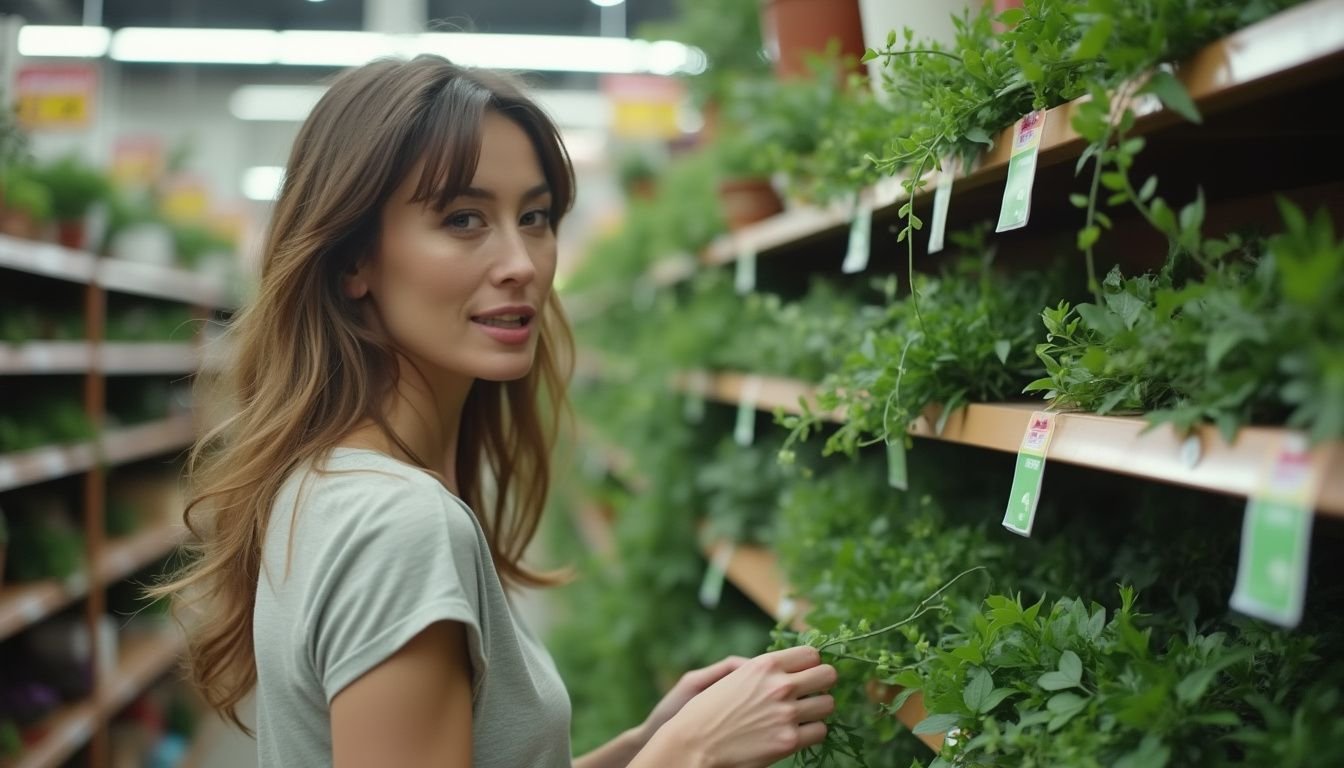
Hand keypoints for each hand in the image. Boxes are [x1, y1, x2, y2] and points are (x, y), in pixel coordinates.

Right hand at [646, 645, 836, 767]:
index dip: (811, 665)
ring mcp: (787, 714)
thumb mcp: (734, 677)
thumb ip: (764, 670)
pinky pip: (820, 732)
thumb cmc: (708, 711)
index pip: (811, 654)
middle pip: (828, 675)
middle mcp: (780, 686)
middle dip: (822, 684)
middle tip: (812, 693)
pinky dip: (811, 733)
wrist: (694, 744)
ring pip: (828, 704)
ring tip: (804, 714)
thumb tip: (791, 667)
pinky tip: (797, 732)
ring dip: (818, 710)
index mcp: (765, 665)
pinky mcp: (789, 741)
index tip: (807, 674)